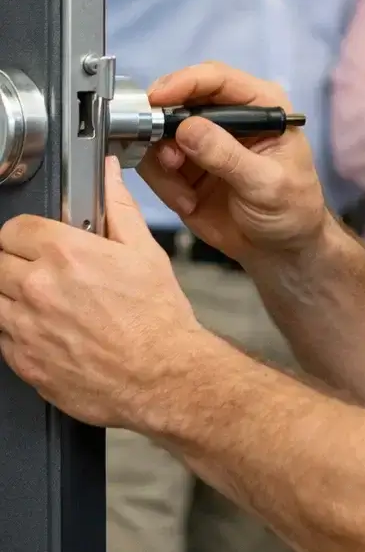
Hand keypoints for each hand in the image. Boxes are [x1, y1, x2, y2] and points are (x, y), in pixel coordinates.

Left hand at [0, 158, 212, 428]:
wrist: (160, 376)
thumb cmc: (156, 317)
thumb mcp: (146, 251)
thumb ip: (118, 207)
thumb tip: (108, 175)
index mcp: (66, 255)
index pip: (13, 228)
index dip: (28, 231)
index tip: (40, 239)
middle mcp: (37, 289)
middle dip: (18, 261)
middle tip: (47, 270)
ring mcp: (24, 328)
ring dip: (13, 295)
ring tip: (50, 301)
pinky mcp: (21, 361)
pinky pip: (1, 335)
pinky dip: (18, 329)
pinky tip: (52, 328)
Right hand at [139, 61, 328, 260]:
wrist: (280, 248)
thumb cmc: (291, 208)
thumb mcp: (266, 183)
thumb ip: (227, 156)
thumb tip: (188, 127)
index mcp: (260, 105)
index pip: (217, 79)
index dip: (184, 83)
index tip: (156, 99)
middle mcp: (227, 116)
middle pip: (179, 100)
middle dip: (163, 127)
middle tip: (169, 159)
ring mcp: (202, 142)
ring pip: (159, 134)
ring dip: (163, 163)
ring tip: (184, 193)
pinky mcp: (184, 168)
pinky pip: (155, 165)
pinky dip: (164, 185)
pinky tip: (188, 203)